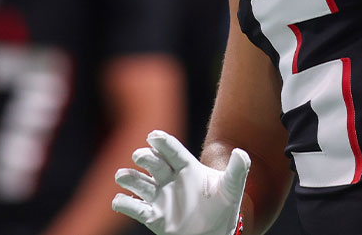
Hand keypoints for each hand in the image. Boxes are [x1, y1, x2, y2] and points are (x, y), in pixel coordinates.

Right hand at [113, 130, 250, 234]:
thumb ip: (238, 170)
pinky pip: (134, 208)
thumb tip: (242, 153)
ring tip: (122, 176)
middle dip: (145, 157)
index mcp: (187, 167)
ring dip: (128, 178)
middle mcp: (170, 179)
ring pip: (138, 182)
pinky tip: (120, 201)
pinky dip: (123, 203)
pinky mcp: (153, 216)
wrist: (215, 234)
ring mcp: (159, 197)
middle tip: (141, 157)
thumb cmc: (223, 207)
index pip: (172, 151)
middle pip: (153, 163)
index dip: (162, 142)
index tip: (153, 136)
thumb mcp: (232, 188)